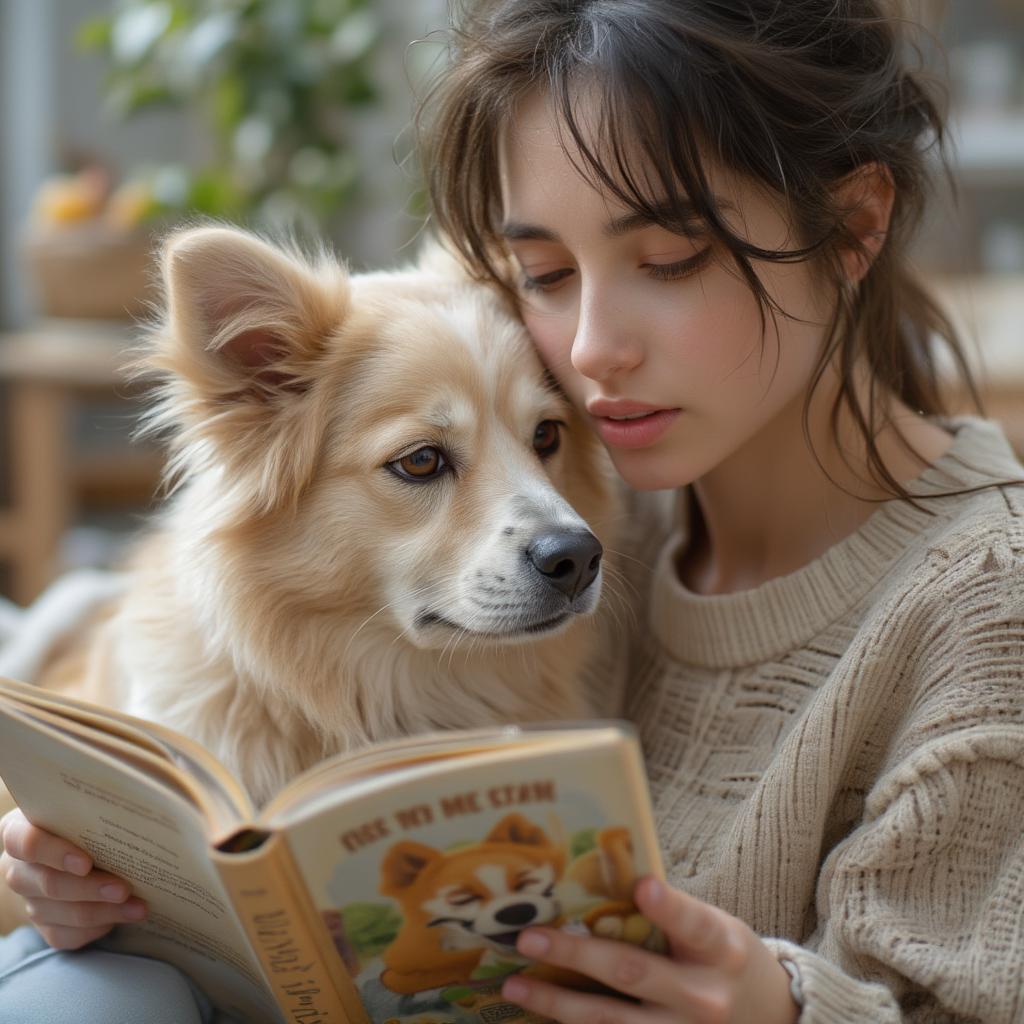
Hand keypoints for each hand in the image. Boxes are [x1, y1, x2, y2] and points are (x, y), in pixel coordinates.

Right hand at [0, 807, 146, 948]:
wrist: (71, 850)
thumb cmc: (82, 821)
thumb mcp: (82, 808)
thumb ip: (95, 808)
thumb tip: (136, 807)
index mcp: (19, 832)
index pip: (28, 843)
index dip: (55, 854)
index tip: (86, 863)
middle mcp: (18, 869)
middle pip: (50, 884)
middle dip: (91, 888)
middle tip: (124, 890)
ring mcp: (30, 900)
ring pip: (64, 912)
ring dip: (104, 911)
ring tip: (137, 907)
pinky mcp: (45, 925)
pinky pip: (67, 935)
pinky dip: (97, 928)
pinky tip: (122, 917)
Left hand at [501, 876, 798, 1023]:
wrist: (769, 1018)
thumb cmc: (725, 958)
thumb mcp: (715, 928)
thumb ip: (671, 912)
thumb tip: (605, 876)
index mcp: (721, 949)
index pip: (693, 923)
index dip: (668, 907)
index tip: (643, 886)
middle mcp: (704, 997)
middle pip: (633, 973)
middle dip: (576, 954)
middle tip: (528, 938)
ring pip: (612, 1022)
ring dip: (558, 1003)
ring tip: (516, 985)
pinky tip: (540, 1017)